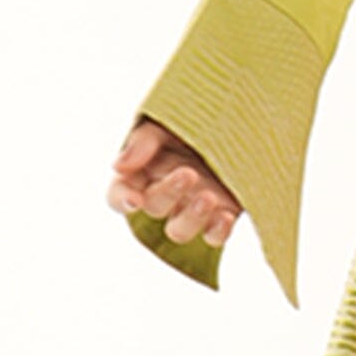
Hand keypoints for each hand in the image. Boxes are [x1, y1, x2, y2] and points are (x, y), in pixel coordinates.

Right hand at [111, 115, 242, 253]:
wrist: (237, 119)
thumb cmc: (194, 118)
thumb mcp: (166, 122)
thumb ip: (143, 142)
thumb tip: (118, 166)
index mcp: (142, 172)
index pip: (119, 195)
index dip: (123, 200)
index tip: (135, 201)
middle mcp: (164, 194)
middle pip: (154, 207)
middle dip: (169, 192)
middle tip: (189, 173)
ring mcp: (191, 208)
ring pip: (179, 231)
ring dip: (192, 217)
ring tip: (208, 197)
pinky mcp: (219, 216)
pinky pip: (214, 236)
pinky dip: (218, 230)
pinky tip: (225, 216)